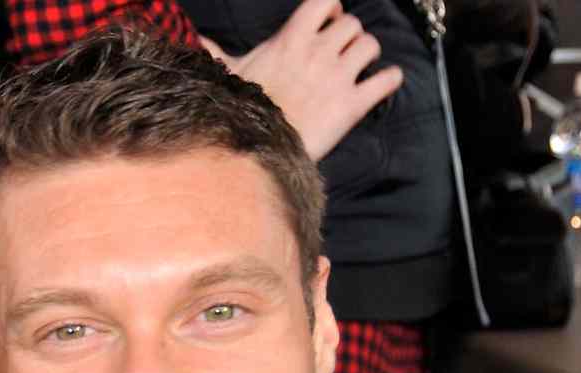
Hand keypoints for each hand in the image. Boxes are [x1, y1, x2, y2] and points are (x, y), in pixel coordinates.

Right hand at [199, 0, 404, 161]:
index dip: (332, 8)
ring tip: (361, 65)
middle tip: (342, 51)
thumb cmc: (243, 110)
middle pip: (353, 23)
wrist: (260, 150)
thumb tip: (189, 39)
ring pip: (371, 45)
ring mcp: (340, 77)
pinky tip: (384, 83)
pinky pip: (388, 80)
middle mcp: (320, 52)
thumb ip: (215, 53)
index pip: (325, 1)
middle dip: (350, 35)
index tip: (328, 20)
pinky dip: (390, 79)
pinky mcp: (354, 104)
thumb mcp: (227, 76)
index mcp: (293, 39)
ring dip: (369, 54)